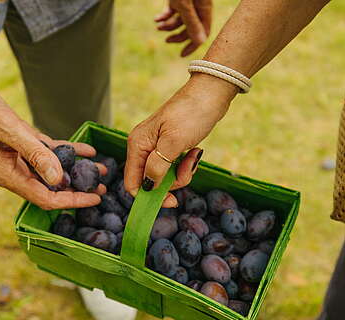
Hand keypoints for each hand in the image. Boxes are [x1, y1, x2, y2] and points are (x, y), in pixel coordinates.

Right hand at [0, 71, 105, 209]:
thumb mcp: (7, 130)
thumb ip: (34, 154)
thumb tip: (58, 179)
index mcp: (7, 175)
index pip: (46, 198)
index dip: (72, 201)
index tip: (95, 199)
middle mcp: (12, 170)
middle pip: (51, 187)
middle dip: (78, 188)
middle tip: (105, 187)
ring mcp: (14, 156)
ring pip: (51, 169)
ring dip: (75, 169)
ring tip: (101, 169)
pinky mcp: (16, 140)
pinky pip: (46, 150)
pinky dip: (65, 150)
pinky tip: (84, 149)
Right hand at [125, 74, 237, 206]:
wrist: (212, 93)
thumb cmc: (191, 114)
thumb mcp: (174, 143)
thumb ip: (158, 167)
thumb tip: (147, 188)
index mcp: (138, 145)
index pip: (132, 182)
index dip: (148, 196)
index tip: (171, 201)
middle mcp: (144, 147)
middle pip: (151, 181)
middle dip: (172, 183)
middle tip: (188, 169)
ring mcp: (158, 147)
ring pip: (165, 176)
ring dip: (183, 173)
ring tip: (194, 155)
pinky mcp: (171, 146)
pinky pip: (176, 167)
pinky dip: (187, 164)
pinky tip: (195, 151)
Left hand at [155, 0, 212, 56]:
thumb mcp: (185, 5)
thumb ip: (192, 22)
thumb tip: (200, 42)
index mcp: (204, 10)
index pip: (203, 33)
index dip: (193, 45)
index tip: (182, 54)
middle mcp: (197, 8)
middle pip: (190, 29)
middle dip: (177, 36)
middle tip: (166, 40)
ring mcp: (187, 3)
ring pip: (179, 21)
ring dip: (168, 26)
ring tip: (158, 26)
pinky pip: (171, 11)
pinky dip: (164, 16)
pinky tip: (156, 19)